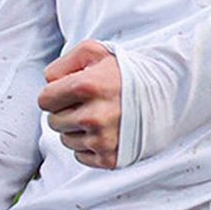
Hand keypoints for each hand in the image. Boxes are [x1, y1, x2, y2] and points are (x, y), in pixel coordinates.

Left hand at [37, 40, 121, 168]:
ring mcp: (102, 140)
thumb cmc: (126, 71)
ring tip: (98, 114)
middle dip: (65, 111)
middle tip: (86, 102)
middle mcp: (94, 116)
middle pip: (53, 122)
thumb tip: (48, 83)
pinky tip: (104, 130)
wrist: (166, 93)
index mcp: (87, 86)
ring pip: (66, 140)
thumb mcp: (95, 51)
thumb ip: (63, 62)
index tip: (68, 91)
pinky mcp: (110, 158)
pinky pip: (80, 155)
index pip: (44, 100)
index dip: (54, 94)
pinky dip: (88, 145)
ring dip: (76, 128)